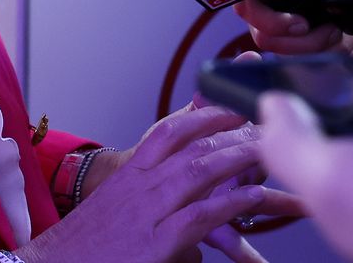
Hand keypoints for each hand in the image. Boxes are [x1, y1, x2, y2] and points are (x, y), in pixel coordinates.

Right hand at [20, 103, 303, 262]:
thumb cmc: (85, 248)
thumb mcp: (119, 217)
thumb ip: (157, 220)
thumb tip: (193, 245)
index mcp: (129, 177)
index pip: (168, 132)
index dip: (202, 114)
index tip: (228, 104)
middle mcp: (139, 186)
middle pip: (190, 145)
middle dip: (229, 130)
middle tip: (261, 120)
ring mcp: (148, 212)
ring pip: (199, 172)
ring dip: (236, 157)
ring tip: (267, 147)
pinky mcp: (157, 242)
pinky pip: (200, 215)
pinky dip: (230, 203)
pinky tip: (253, 196)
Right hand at [233, 0, 352, 54]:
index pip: (249, 11)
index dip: (271, 22)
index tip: (303, 23)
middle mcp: (269, 10)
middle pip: (270, 41)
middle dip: (309, 42)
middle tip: (334, 29)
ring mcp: (284, 32)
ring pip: (293, 58)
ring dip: (328, 48)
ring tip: (345, 29)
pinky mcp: (303, 48)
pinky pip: (314, 65)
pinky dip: (337, 55)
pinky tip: (349, 38)